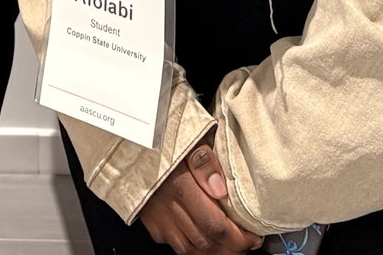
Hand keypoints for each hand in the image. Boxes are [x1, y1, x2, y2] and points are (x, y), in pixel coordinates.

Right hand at [138, 140, 260, 254]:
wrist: (129, 142)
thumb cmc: (160, 139)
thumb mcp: (187, 139)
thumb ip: (205, 161)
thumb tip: (221, 189)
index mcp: (179, 185)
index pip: (216, 226)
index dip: (240, 238)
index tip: (253, 236)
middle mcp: (167, 206)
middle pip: (206, 243)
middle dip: (232, 248)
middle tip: (247, 243)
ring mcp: (157, 218)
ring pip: (190, 250)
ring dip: (214, 252)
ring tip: (231, 246)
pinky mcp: (151, 222)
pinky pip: (175, 245)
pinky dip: (194, 248)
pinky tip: (205, 241)